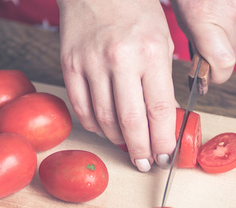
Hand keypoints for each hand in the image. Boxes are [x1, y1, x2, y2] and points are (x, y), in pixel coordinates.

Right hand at [56, 0, 176, 171]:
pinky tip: (105, 130)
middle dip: (141, 151)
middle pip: (130, 122)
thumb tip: (163, 119)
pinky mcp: (70, 65)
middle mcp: (120, 59)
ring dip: (118, 140)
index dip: (163, 141)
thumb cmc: (136, 11)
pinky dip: (94, 126)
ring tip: (128, 147)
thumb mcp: (162, 40)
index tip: (165, 157)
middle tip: (145, 164)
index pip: (158, 110)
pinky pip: (81, 108)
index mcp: (150, 52)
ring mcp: (91, 63)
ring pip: (104, 119)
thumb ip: (163, 82)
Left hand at [171, 0, 235, 82]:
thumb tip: (205, 63)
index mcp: (205, 18)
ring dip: (232, 25)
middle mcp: (230, 11)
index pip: (224, 63)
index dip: (219, 74)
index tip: (211, 75)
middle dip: (223, 52)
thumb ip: (197, 38)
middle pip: (235, 53)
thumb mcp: (184, 12)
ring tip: (216, 6)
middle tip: (210, 38)